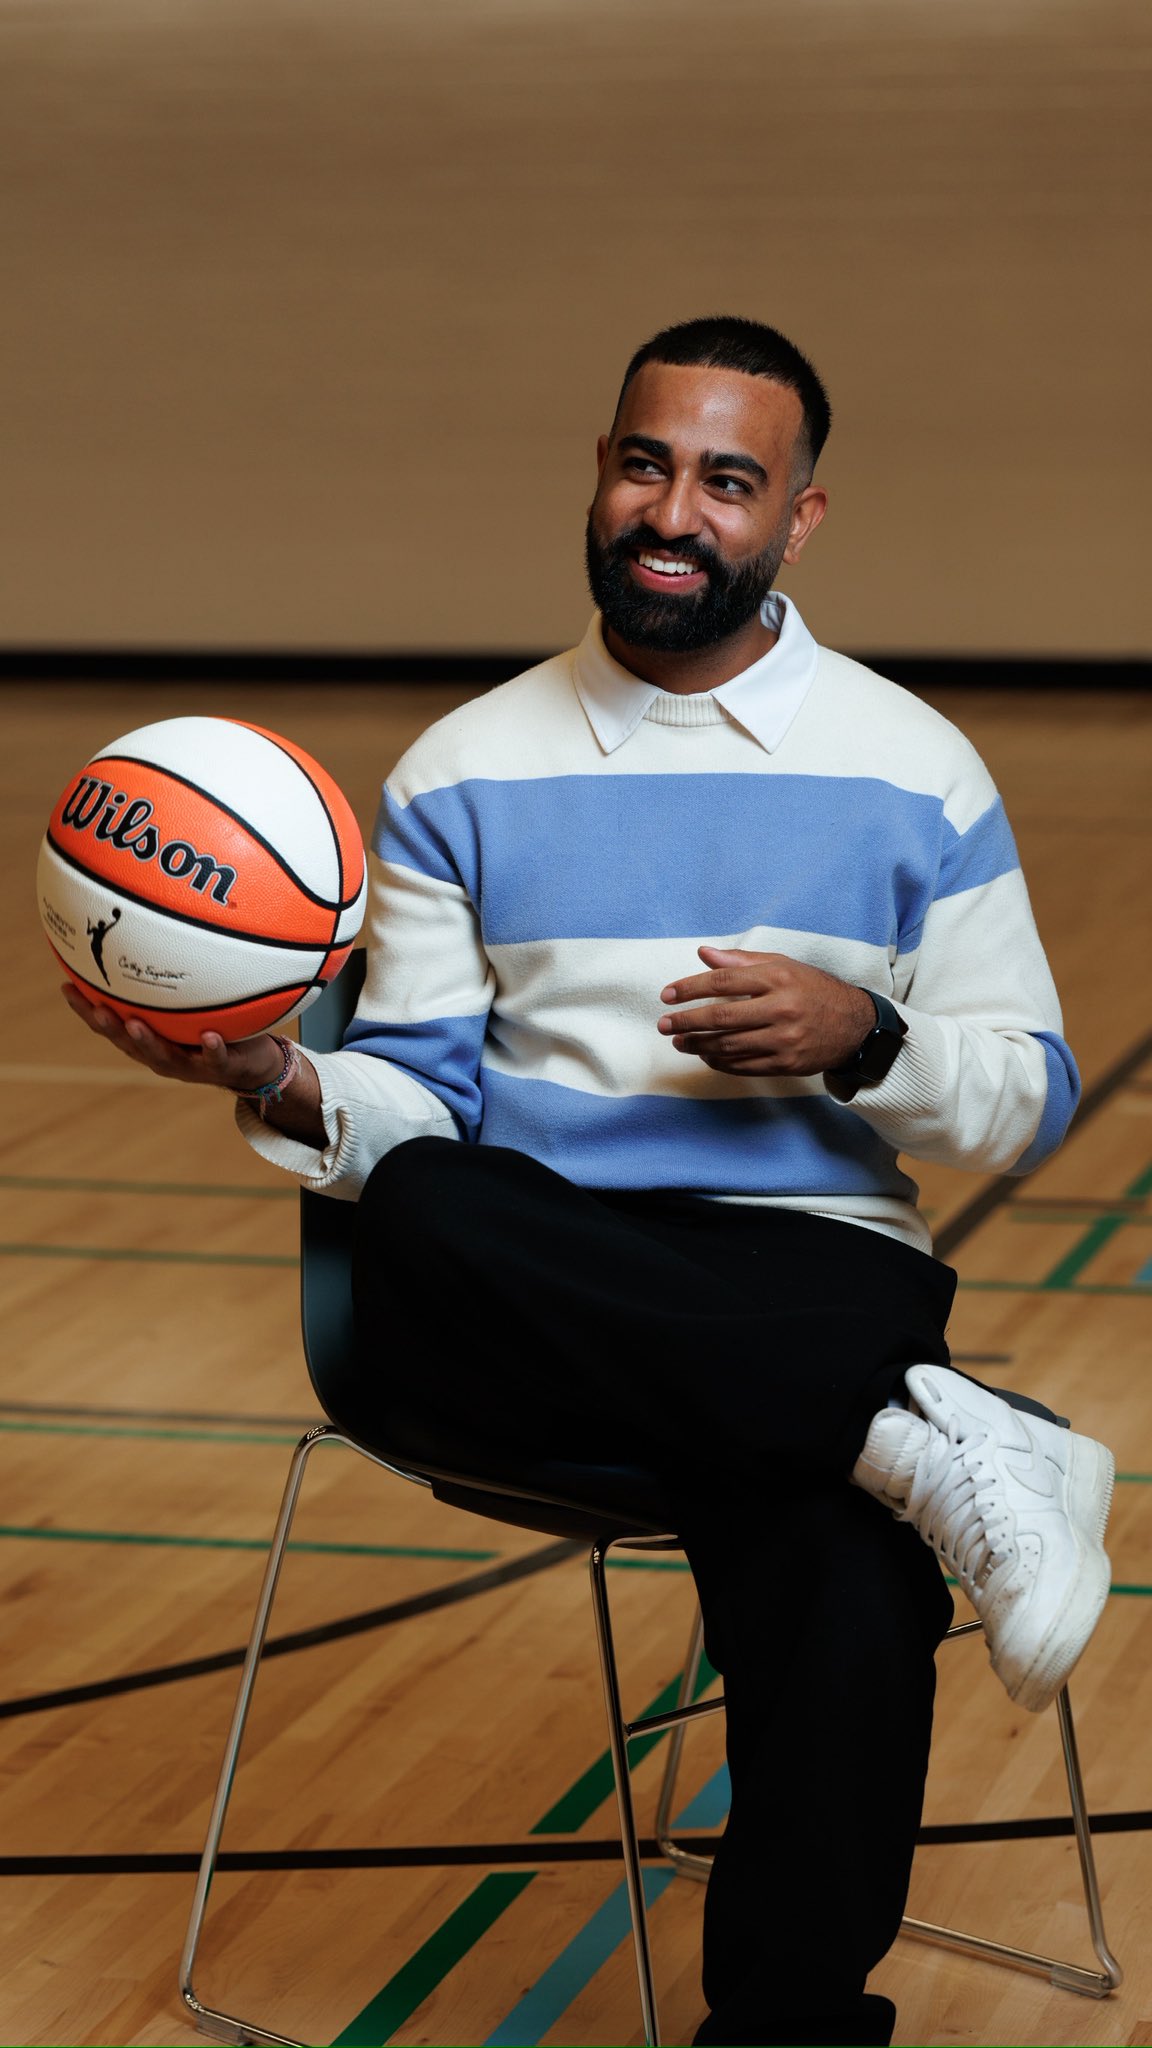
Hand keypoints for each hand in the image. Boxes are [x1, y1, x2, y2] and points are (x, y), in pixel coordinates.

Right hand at [60, 983, 282, 1092]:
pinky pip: (216, 1058)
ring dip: (148, 1042)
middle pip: (128, 1044)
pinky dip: (212, 1048)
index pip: (111, 1025)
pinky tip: (209, 1035)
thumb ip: (171, 980)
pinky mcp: (221, 1068)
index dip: (86, 1010)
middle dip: (109, 1028)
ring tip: (135, 1024)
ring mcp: (191, 1065)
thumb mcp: (190, 1002)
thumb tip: (153, 932)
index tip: (67, 987)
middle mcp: (164, 1056)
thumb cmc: (216, 1027)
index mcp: (150, 1040)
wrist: (255, 1065)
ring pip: (164, 1057)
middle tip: (95, 1009)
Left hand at [657, 948, 876, 1076]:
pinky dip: (720, 1062)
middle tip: (664, 1024)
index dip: (690, 988)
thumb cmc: (814, 990)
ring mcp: (784, 1039)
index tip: (668, 995)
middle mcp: (781, 1009)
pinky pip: (744, 1066)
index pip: (723, 982)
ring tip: (679, 1041)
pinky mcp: (786, 1064)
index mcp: (778, 978)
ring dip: (698, 1045)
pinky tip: (706, 1055)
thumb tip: (703, 954)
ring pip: (729, 1046)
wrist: (854, 1026)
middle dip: (686, 1022)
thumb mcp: (783, 965)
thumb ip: (741, 961)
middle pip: (721, 1018)